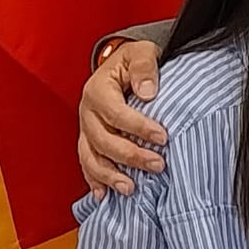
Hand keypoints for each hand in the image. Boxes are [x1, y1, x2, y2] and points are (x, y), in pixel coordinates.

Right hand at [78, 40, 166, 196]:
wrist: (120, 66)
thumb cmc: (133, 61)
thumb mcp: (141, 52)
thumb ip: (144, 67)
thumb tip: (147, 92)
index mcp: (98, 90)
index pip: (116, 113)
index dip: (139, 127)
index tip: (163, 137)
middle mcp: (87, 113)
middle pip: (104, 140)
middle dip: (131, 156)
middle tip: (158, 165)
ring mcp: (86, 129)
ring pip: (91, 157)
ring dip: (110, 175)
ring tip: (130, 188)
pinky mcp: (88, 141)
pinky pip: (87, 163)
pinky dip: (94, 180)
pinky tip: (103, 195)